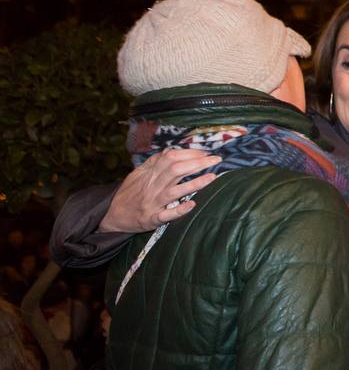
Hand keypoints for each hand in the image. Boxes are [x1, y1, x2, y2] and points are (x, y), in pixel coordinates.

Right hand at [97, 149, 219, 233]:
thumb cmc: (129, 193)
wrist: (111, 215)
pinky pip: (166, 215)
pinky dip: (179, 210)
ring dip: (194, 184)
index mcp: (149, 174)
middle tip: (216, 159)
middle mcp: (152, 186)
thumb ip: (154, 162)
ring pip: (174, 191)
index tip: (205, 152)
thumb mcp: (137, 174)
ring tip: (212, 177)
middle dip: (197, 163)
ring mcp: (152, 203)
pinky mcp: (152, 219)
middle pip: (175, 170)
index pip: (171, 158)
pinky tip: (192, 204)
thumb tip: (171, 150)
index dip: (189, 153)